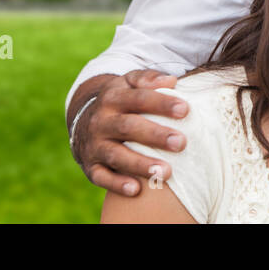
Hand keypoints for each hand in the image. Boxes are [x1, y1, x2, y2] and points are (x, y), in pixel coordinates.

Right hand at [71, 69, 188, 195]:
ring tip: (166, 172)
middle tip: (181, 143)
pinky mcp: (91, 166)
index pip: (139, 98)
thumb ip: (148, 79)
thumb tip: (172, 81)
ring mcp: (94, 145)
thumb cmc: (120, 102)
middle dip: (155, 135)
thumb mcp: (128, 83)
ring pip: (116, 155)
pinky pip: (101, 177)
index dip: (161, 103)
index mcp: (113, 97)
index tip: (185, 110)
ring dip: (140, 164)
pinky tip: (136, 190)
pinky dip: (117, 184)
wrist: (83, 122)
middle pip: (128, 127)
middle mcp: (101, 121)